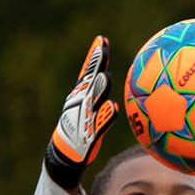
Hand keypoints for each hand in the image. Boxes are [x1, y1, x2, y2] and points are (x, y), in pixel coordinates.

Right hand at [47, 36, 117, 193]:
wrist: (67, 154)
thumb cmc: (84, 130)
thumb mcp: (92, 112)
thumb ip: (102, 98)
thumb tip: (128, 93)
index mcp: (82, 95)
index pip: (88, 71)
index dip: (95, 56)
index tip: (102, 40)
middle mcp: (80, 102)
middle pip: (90, 79)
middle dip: (95, 64)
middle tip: (102, 49)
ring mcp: (83, 116)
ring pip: (93, 99)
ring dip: (99, 88)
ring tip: (106, 76)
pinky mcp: (88, 133)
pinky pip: (99, 123)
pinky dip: (105, 116)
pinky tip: (112, 108)